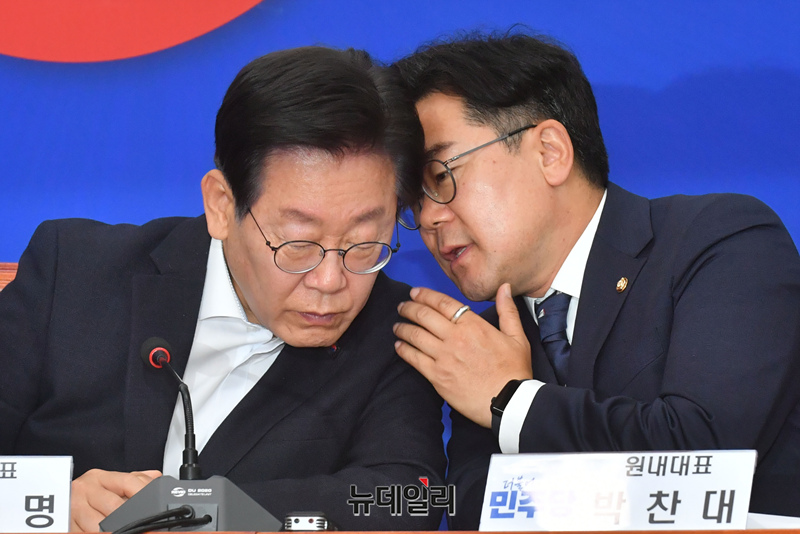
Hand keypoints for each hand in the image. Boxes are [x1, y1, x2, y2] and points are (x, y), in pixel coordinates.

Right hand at [70, 468, 161, 531]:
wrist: (51, 501)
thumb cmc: (87, 494)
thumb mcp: (109, 483)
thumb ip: (133, 480)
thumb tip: (156, 478)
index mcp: (100, 477)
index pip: (128, 481)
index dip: (144, 493)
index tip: (157, 505)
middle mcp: (85, 489)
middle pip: (115, 506)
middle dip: (130, 518)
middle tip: (141, 523)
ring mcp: (74, 507)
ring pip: (99, 524)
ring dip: (113, 529)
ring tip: (123, 529)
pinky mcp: (66, 524)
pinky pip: (85, 533)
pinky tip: (104, 532)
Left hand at [394, 283, 531, 427]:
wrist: (508, 402)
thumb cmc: (514, 370)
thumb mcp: (517, 337)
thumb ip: (507, 310)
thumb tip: (504, 288)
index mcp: (473, 325)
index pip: (442, 302)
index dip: (425, 295)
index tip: (415, 292)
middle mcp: (455, 338)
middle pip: (424, 316)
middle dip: (409, 308)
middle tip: (402, 306)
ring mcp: (443, 357)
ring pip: (415, 336)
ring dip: (402, 328)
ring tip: (397, 326)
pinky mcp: (436, 376)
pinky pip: (413, 358)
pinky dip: (403, 350)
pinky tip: (398, 346)